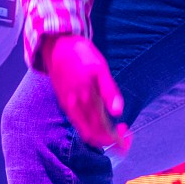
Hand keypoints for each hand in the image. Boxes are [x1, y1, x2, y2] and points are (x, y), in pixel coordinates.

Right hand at [41, 34, 129, 151]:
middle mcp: (73, 107)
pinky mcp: (64, 100)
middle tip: (125, 133)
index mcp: (83, 100)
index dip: (113, 139)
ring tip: (116, 127)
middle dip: (109, 138)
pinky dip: (91, 124)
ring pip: (84, 128)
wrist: (58, 44)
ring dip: (101, 132)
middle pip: (91, 134)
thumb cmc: (81, 54)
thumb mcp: (100, 69)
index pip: (97, 132)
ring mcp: (67, 105)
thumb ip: (109, 91)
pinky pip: (78, 120)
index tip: (127, 135)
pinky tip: (101, 116)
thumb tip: (118, 113)